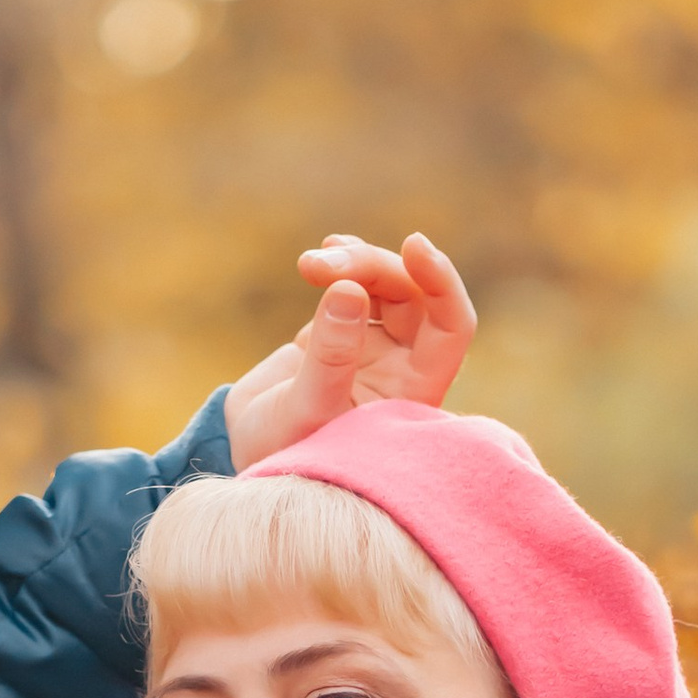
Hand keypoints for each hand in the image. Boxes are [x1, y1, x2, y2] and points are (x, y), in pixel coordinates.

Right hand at [223, 230, 476, 471]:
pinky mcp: (345, 330)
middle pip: (414, 296)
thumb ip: (329, 356)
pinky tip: (321, 255)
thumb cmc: (282, 451)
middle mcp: (403, 367)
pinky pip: (359, 284)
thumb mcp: (304, 411)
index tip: (413, 246)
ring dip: (355, 262)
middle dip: (373, 268)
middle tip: (320, 264)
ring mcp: (375, 347)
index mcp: (412, 394)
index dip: (442, 283)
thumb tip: (349, 289)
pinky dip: (345, 263)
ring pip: (387, 284)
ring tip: (309, 263)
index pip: (451, 328)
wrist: (246, 451)